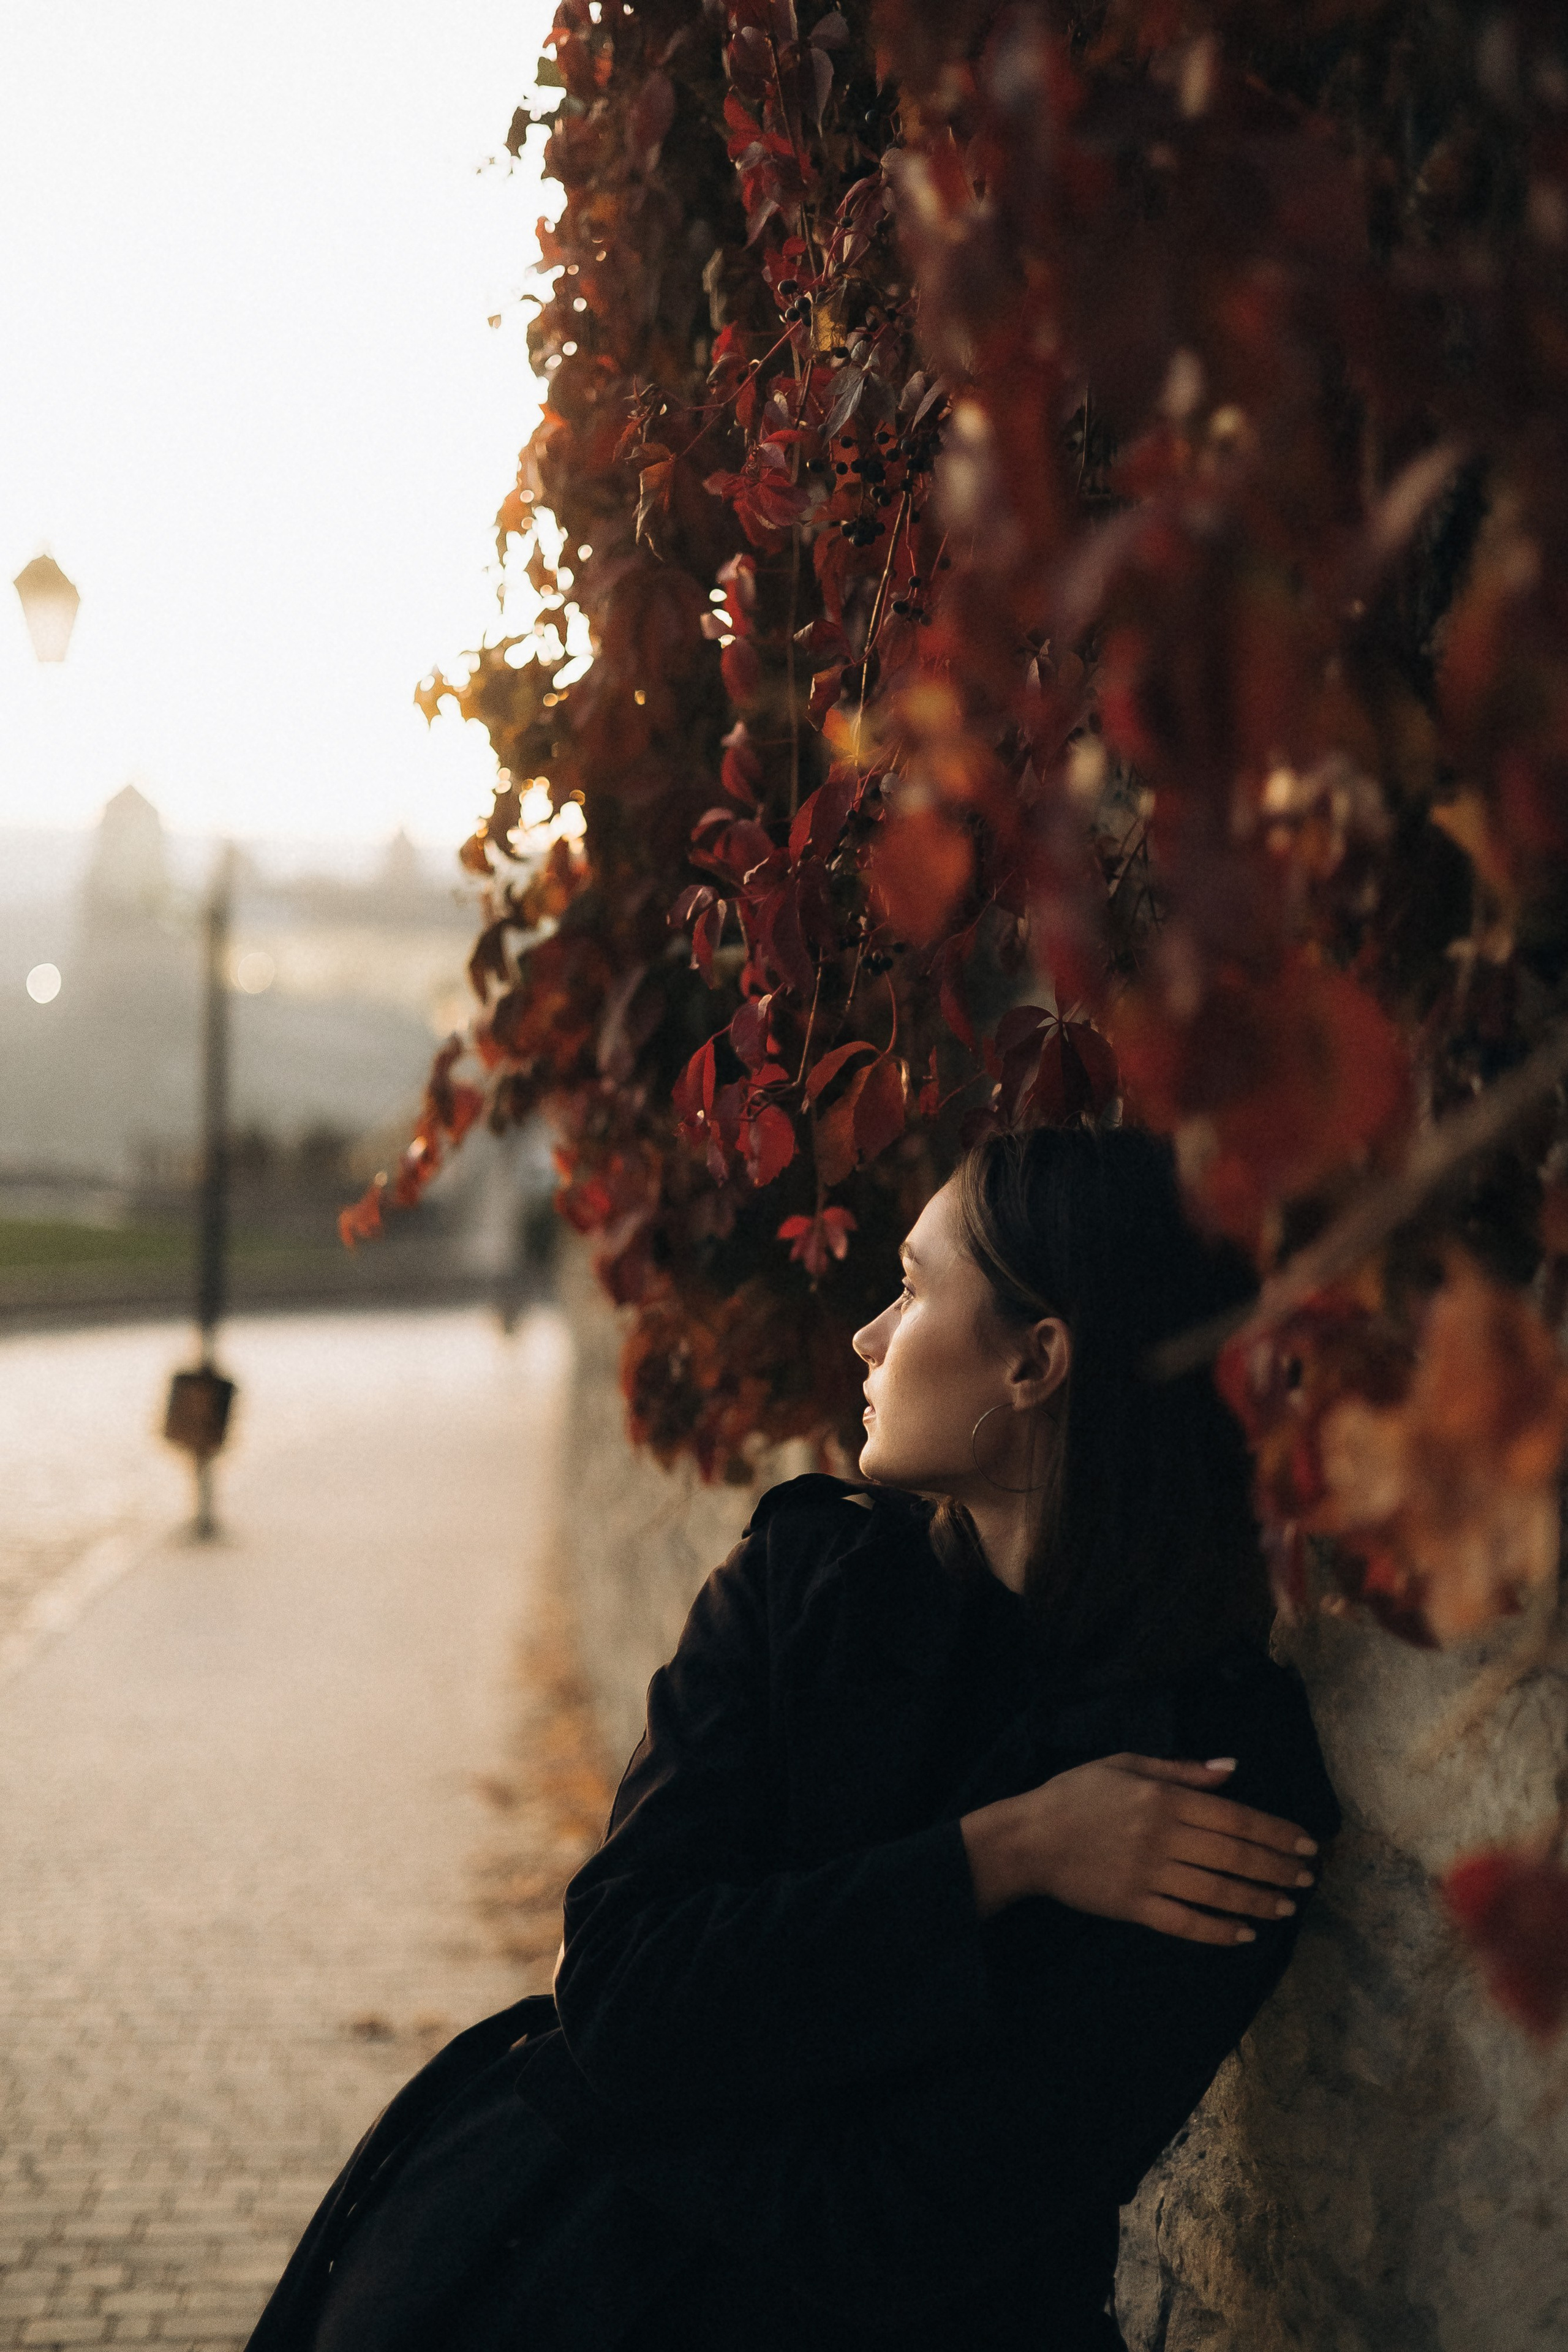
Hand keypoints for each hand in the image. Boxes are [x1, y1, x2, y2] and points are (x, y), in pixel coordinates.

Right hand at [960, 1754, 1319, 1945]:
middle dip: (1277, 1869)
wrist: (1028, 1838)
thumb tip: (1232, 1769)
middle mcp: (1162, 1836)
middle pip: (1234, 1856)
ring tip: (1286, 1907)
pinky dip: (1217, 1931)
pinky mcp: (1132, 1907)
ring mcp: (1147, 1875)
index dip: (1275, 1833)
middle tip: (1308, 1879)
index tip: (1306, 1844)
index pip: (1235, 1817)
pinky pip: (1184, 1923)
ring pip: (1217, 1892)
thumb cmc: (1077, 1794)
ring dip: (1258, 1901)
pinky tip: (1243, 1935)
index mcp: (1163, 1798)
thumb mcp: (1127, 1764)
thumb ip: (1181, 1770)